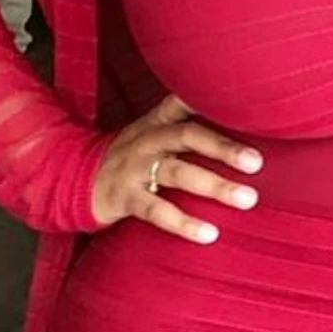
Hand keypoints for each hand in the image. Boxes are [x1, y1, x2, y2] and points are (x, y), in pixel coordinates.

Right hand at [90, 94, 263, 241]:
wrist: (75, 178)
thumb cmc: (131, 156)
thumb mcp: (152, 132)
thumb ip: (188, 125)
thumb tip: (244, 127)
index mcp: (158, 122)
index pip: (184, 102)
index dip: (208, 97)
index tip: (241, 100)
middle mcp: (148, 140)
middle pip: (187, 136)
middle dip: (223, 148)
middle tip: (257, 162)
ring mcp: (136, 168)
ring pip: (178, 173)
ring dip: (214, 186)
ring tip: (247, 199)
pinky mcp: (125, 198)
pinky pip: (157, 210)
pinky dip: (184, 223)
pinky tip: (209, 234)